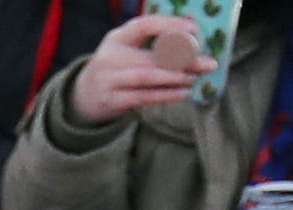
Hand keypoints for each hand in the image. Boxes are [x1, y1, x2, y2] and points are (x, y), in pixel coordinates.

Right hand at [68, 8, 215, 120]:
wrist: (84, 96)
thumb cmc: (117, 68)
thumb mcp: (127, 48)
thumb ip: (152, 42)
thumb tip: (194, 36)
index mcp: (117, 38)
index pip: (144, 25)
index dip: (170, 25)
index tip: (195, 30)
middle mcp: (109, 57)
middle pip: (150, 56)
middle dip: (183, 60)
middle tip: (208, 63)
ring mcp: (108, 80)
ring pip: (146, 77)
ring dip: (175, 78)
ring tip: (195, 78)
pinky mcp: (111, 100)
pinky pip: (143, 97)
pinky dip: (166, 95)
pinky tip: (183, 93)